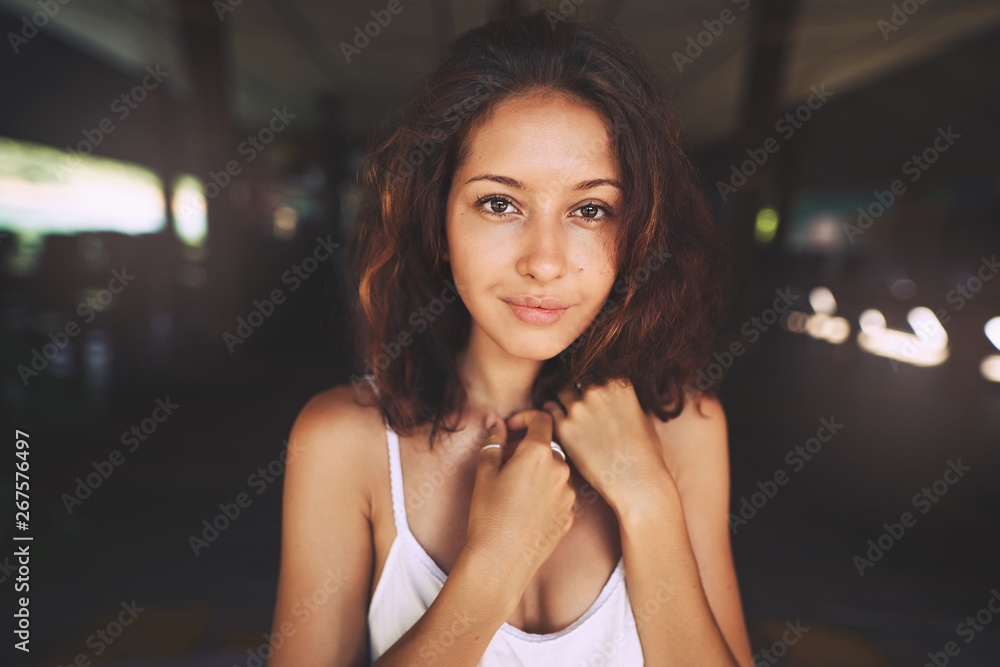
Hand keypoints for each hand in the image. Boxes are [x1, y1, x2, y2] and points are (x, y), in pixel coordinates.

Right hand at [463, 410, 576, 599]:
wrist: (500, 561)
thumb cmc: (488, 514)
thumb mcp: (485, 473)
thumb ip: (494, 441)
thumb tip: (496, 421)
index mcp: (538, 454)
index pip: (542, 419)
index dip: (525, 418)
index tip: (510, 428)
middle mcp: (561, 470)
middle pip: (548, 447)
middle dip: (528, 449)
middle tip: (505, 464)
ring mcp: (569, 495)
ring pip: (555, 471)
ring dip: (539, 472)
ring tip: (514, 491)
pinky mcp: (570, 516)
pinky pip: (560, 494)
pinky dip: (546, 493)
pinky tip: (526, 509)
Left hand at [536, 377, 671, 511]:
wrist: (637, 482)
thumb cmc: (645, 454)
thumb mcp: (642, 417)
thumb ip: (625, 402)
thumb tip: (615, 401)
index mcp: (619, 384)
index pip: (595, 373)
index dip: (589, 384)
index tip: (587, 393)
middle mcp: (597, 390)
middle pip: (575, 380)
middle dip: (575, 391)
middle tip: (574, 405)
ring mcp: (579, 407)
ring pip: (559, 392)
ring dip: (561, 401)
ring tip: (564, 414)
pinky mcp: (564, 427)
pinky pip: (548, 410)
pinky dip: (551, 415)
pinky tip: (558, 425)